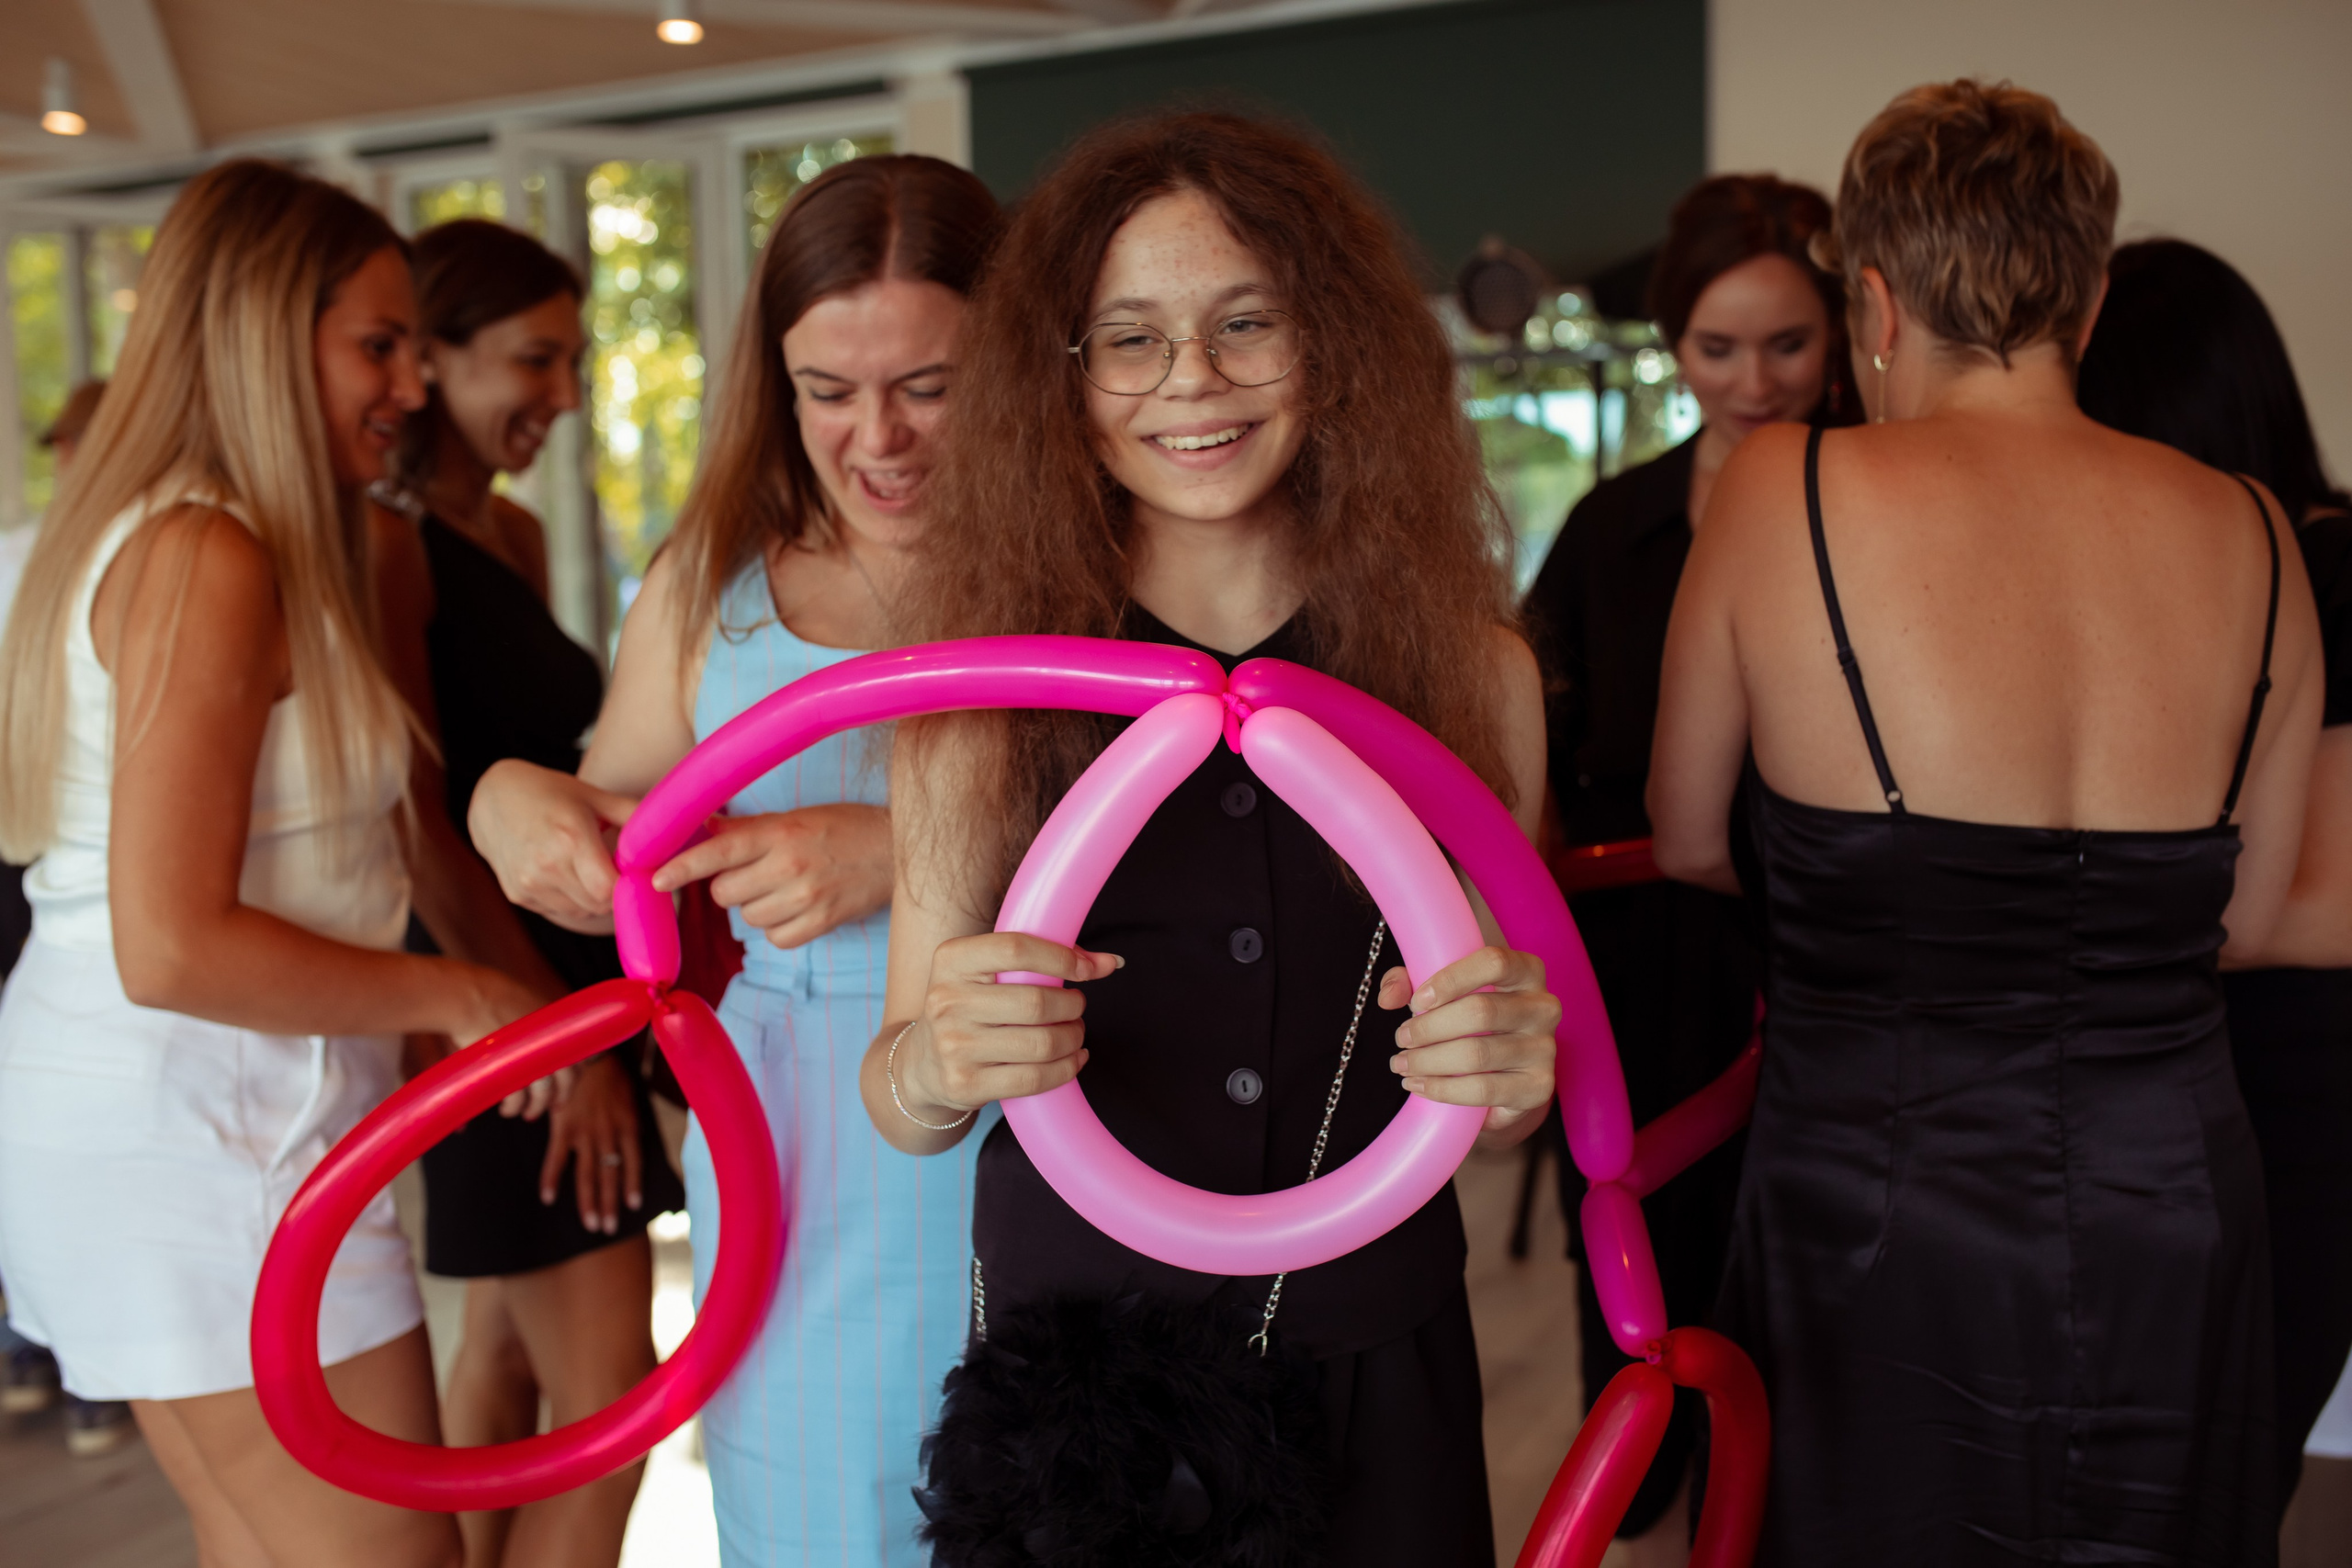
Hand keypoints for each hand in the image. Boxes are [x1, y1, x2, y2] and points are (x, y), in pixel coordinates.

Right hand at [443, 962, 570, 1118]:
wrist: (470, 997)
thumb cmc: (492, 998)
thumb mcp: (526, 1005)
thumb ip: (538, 1024)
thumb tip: (540, 1037)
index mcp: (557, 1026)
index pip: (579, 1057)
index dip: (574, 1077)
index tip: (567, 1087)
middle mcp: (550, 1040)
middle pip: (566, 1079)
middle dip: (559, 1097)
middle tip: (552, 1107)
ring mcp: (532, 1054)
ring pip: (543, 1092)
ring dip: (535, 1107)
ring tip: (525, 1113)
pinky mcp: (511, 1067)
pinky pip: (518, 1096)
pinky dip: (513, 1106)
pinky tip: (507, 1109)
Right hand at [467, 759, 636, 934]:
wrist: (493, 797)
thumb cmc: (552, 793)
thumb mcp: (595, 796)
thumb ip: (633, 815)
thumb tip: (675, 828)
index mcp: (571, 838)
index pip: (608, 889)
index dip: (626, 887)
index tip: (633, 874)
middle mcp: (546, 865)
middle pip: (596, 906)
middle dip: (613, 894)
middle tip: (615, 872)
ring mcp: (528, 883)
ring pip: (578, 913)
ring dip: (591, 900)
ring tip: (589, 870)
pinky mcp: (517, 895)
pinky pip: (557, 911)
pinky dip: (569, 900)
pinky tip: (566, 874)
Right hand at [540, 1052, 643, 1233]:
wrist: (584, 1051)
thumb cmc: (609, 1073)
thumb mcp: (629, 1096)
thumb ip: (628, 1121)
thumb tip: (627, 1143)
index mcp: (629, 1125)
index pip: (633, 1162)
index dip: (632, 1185)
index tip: (634, 1207)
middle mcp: (609, 1134)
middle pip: (610, 1175)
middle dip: (610, 1204)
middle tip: (608, 1229)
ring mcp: (586, 1132)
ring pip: (588, 1174)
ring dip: (589, 1202)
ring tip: (591, 1225)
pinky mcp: (563, 1127)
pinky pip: (556, 1158)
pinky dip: (551, 1178)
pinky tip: (547, 1198)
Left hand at [649, 804, 891, 950]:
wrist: (898, 850)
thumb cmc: (844, 828)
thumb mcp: (795, 817)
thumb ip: (748, 829)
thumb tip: (702, 828)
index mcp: (781, 832)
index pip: (720, 851)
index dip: (683, 867)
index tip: (655, 879)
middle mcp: (790, 865)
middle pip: (726, 893)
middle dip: (729, 886)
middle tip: (754, 873)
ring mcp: (808, 897)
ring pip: (748, 917)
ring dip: (755, 907)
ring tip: (783, 888)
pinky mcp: (823, 922)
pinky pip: (775, 938)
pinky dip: (778, 928)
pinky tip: (796, 908)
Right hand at [895, 933, 1122, 1118]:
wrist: (921, 1063)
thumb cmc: (970, 1007)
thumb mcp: (986, 972)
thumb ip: (1042, 958)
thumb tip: (1110, 962)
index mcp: (950, 960)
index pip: (1016, 949)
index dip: (1062, 958)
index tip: (1089, 970)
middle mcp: (946, 1001)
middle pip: (1036, 1002)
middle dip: (1073, 1006)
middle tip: (1076, 1007)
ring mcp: (953, 1047)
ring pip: (1041, 1043)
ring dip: (1073, 1038)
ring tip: (1074, 1033)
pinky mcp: (965, 1085)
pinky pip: (1034, 1078)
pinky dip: (1066, 1068)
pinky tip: (1072, 1059)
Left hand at [1377, 945, 1558, 1136]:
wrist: (1504, 1074)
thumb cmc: (1471, 1021)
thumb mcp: (1443, 991)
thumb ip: (1411, 982)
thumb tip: (1388, 997)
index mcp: (1526, 971)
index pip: (1494, 962)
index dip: (1450, 980)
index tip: (1417, 1001)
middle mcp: (1543, 1006)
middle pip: (1480, 1012)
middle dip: (1429, 1028)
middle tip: (1401, 1039)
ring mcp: (1545, 1049)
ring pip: (1478, 1053)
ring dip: (1429, 1061)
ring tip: (1402, 1064)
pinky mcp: (1538, 1087)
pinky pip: (1484, 1089)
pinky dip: (1443, 1089)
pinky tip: (1419, 1085)